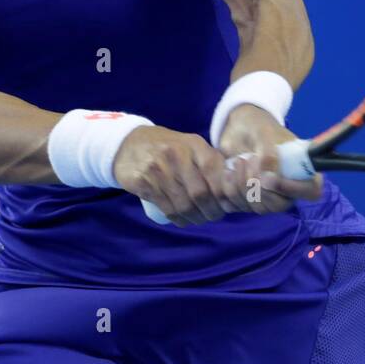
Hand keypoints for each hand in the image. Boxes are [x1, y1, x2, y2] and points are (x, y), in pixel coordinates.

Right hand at [111, 126, 230, 226]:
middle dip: (211, 210)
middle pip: (200, 193)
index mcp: (193, 144)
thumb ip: (211, 161)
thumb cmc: (169, 147)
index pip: (214, 172)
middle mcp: (176, 155)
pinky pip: (167, 209)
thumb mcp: (190, 145)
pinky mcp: (143, 183)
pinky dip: (179, 219)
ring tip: (199, 218)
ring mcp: (158, 169)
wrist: (129, 144)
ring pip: (184, 205)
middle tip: (214, 215)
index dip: (223, 193)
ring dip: (195, 218)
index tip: (227, 203)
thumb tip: (235, 186)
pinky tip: (184, 219)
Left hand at [215, 104, 323, 215]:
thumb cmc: (258, 127)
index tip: (270, 179)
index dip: (293, 189)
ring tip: (237, 161)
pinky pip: (238, 207)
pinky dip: (229, 190)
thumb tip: (269, 181)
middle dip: (258, 186)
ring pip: (258, 208)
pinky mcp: (248, 201)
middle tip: (246, 160)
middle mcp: (288, 188)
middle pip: (280, 205)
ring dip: (241, 185)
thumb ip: (269, 156)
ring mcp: (269, 197)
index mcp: (302, 169)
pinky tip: (227, 172)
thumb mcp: (264, 134)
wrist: (236, 129)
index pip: (311, 191)